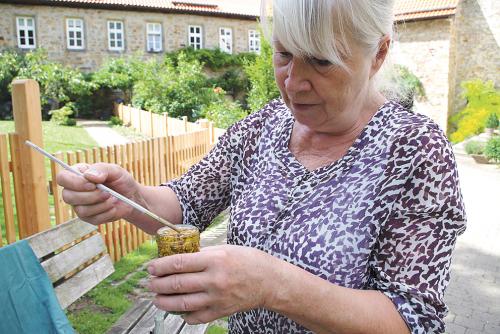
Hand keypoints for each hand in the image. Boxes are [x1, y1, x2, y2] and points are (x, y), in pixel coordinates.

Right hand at [56, 163, 140, 224]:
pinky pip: (92, 219)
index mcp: (77, 174)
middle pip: (67, 196)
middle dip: (90, 196)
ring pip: (81, 210)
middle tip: (107, 193)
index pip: (62, 178)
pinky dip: (106, 213)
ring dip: (101, 205)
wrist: (131, 196)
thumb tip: (89, 176)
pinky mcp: (88, 218)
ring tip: (113, 199)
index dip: (74, 182)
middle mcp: (74, 191)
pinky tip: (113, 207)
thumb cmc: (120, 180)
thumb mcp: (115, 170)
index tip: (92, 184)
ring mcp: (79, 205)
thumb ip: (101, 170)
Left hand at [147, 245, 277, 324]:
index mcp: (214, 260)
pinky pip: (195, 316)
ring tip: (156, 299)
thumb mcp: (224, 249)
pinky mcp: (220, 311)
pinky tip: (177, 309)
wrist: (268, 281)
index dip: (160, 266)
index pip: (179, 263)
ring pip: (182, 303)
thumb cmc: (247, 261)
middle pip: (177, 284)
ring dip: (164, 302)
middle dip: (158, 284)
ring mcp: (217, 298)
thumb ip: (202, 254)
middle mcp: (214, 280)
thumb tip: (179, 257)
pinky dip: (183, 315)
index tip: (151, 268)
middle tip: (150, 283)